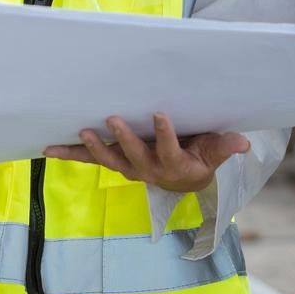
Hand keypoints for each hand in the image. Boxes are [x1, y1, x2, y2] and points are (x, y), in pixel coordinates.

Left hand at [45, 113, 248, 194]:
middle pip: (133, 157)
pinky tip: (49, 148)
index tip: (160, 113)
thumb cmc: (200, 159)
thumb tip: (244, 143)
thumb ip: (224, 147)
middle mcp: (147, 171)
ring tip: (82, 132)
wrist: (183, 180)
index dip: (165, 135)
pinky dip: (71, 154)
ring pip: (108, 160)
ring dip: (93, 148)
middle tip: (112, 119)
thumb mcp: (214, 154)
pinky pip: (90, 159)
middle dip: (122, 139)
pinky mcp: (114, 162)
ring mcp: (128, 167)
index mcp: (173, 167)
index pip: (169, 152)